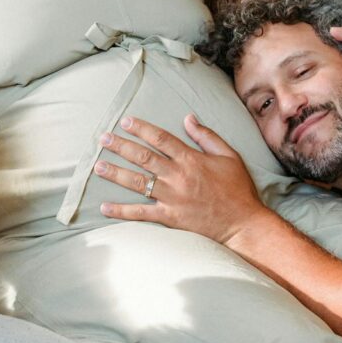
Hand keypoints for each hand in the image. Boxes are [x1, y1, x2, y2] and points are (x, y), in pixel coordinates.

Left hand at [95, 114, 266, 245]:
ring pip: (138, 182)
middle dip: (121, 146)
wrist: (243, 225)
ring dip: (116, 173)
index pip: (160, 138)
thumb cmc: (237, 190)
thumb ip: (206, 136)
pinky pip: (141, 213)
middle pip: (143, 157)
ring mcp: (172, 198)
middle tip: (103, 139)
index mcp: (191, 160)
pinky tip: (104, 207)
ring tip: (98, 166)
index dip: (141, 128)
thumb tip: (188, 118)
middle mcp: (178, 176)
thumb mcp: (229, 156)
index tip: (125, 121)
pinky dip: (121, 211)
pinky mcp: (169, 217)